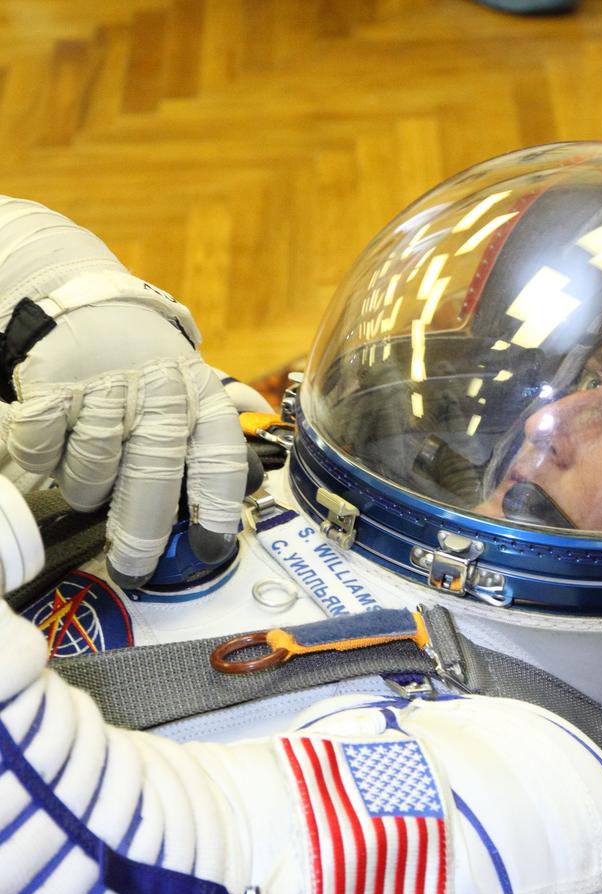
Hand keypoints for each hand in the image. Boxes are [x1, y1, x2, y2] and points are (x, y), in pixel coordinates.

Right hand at [0, 301, 247, 586]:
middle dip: (141, 534)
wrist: (89, 312)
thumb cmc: (148, 373)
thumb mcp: (193, 396)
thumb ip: (214, 444)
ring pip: (91, 474)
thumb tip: (253, 488)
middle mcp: (159, 394)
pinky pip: (44, 451)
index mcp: (201, 398)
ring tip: (92, 475)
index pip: (218, 459)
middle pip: (152, 478)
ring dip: (86, 490)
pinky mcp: (52, 387)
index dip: (216, 509)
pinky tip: (58, 443)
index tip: (209, 548)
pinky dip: (45, 459)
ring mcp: (104, 389)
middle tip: (132, 569)